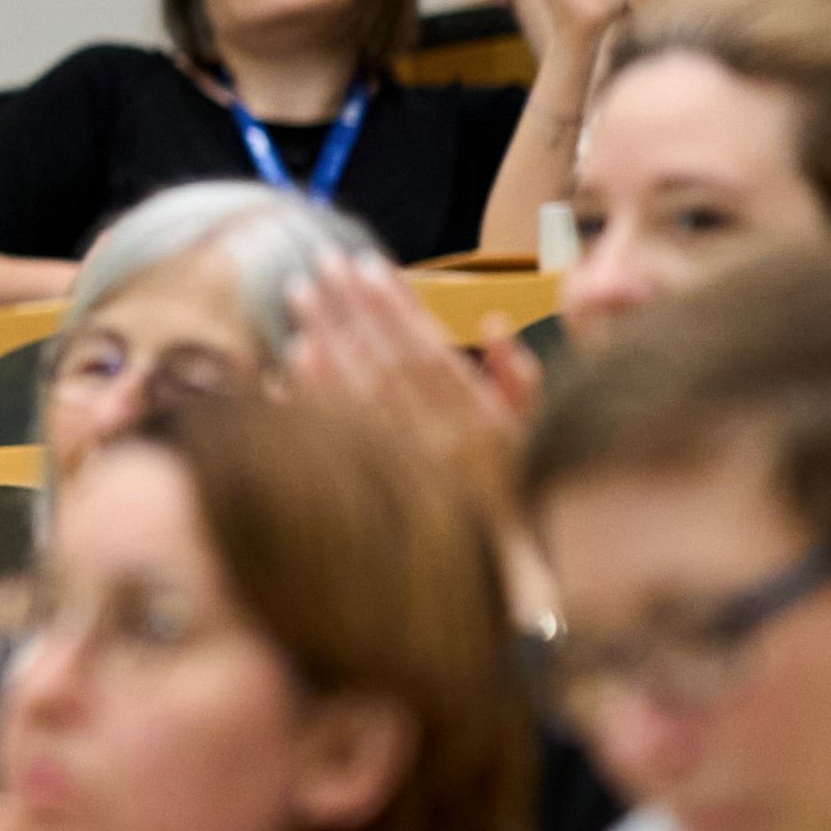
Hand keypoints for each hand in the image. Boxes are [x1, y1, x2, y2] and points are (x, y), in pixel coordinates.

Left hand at [281, 256, 532, 526]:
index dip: (398, 305)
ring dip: (327, 335)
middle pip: (386, 358)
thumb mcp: (535, 432)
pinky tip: (295, 355)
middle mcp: (437, 437)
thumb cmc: (516, 487)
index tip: (370, 264)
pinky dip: (316, 392)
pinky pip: (338, 432)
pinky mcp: (373, 483)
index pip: (429, 349)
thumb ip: (521, 377)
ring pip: (356, 388)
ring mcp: (401, 462)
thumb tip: (493, 322)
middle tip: (324, 259)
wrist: (495, 571)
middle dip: (354, 305)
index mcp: (477, 419)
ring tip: (299, 291)